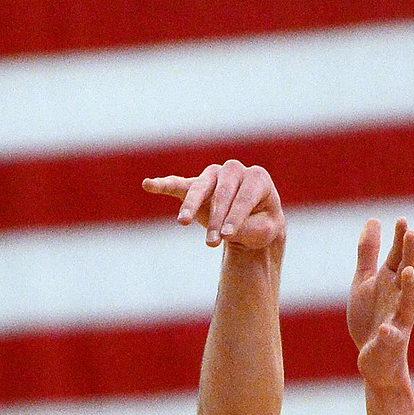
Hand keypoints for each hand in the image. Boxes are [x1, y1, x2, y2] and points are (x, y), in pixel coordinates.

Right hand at [143, 160, 284, 251]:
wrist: (254, 221)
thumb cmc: (261, 223)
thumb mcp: (265, 231)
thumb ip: (249, 228)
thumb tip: (225, 231)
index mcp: (258, 178)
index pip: (244, 197)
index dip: (235, 217)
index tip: (226, 236)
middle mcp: (235, 171)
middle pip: (222, 193)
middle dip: (216, 219)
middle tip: (211, 243)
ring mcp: (214, 176)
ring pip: (200, 188)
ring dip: (191, 206)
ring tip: (183, 222)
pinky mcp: (196, 185)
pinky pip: (178, 184)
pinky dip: (163, 185)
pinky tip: (148, 185)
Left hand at [347, 218, 413, 383]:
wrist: (374, 358)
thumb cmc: (371, 317)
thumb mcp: (365, 281)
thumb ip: (368, 253)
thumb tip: (374, 219)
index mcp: (392, 282)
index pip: (400, 256)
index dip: (401, 239)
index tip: (402, 220)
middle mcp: (400, 298)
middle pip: (410, 273)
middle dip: (411, 254)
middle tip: (412, 234)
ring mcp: (398, 320)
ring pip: (409, 302)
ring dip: (410, 287)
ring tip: (408, 271)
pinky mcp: (390, 343)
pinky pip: (391, 337)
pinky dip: (388, 333)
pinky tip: (383, 329)